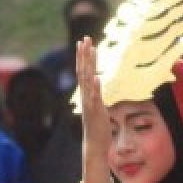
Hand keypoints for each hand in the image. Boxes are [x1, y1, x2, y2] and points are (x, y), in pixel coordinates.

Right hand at [77, 36, 110, 157]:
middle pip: (83, 71)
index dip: (84, 56)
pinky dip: (95, 88)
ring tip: (91, 50)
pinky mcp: (95, 112)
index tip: (84, 42)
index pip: (84, 71)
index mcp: (87, 93)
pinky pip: (94, 98)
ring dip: (89, 65)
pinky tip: (97, 77)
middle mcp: (85, 96)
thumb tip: (99, 86)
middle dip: (84, 55)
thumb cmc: (98, 127)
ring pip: (87, 81)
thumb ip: (97, 95)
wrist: (94, 144)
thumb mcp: (98, 106)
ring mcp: (89, 103)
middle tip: (85, 38)